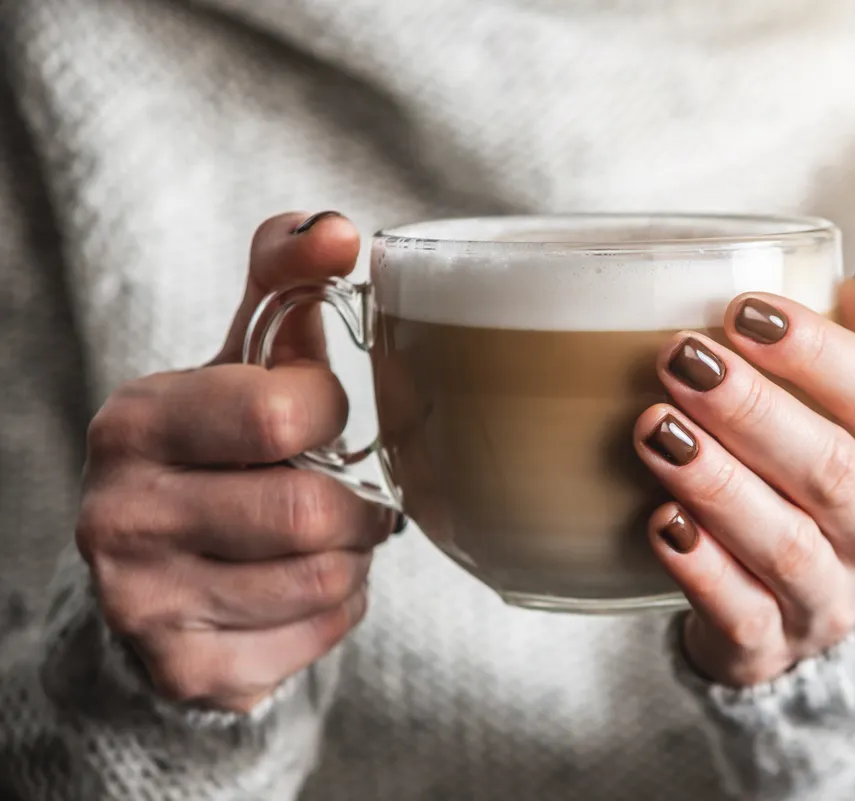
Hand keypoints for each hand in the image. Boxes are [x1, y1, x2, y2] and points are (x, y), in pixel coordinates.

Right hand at [76, 211, 393, 711]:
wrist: (159, 581)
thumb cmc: (217, 455)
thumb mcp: (238, 366)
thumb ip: (284, 288)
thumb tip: (339, 228)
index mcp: (134, 422)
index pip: (281, 410)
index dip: (328, 415)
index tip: (314, 421)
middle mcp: (120, 516)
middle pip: (311, 509)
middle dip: (353, 501)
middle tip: (345, 492)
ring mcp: (145, 604)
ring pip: (326, 577)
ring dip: (352, 555)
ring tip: (323, 539)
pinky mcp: (188, 670)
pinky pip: (320, 634)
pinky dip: (338, 607)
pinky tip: (301, 587)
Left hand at [636, 273, 854, 685]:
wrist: (817, 606)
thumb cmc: (832, 478)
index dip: (818, 350)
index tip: (743, 310)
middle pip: (829, 469)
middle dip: (752, 411)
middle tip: (680, 359)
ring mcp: (831, 599)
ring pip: (784, 543)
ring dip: (717, 483)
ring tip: (655, 429)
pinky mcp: (771, 647)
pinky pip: (740, 612)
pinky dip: (701, 569)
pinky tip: (661, 523)